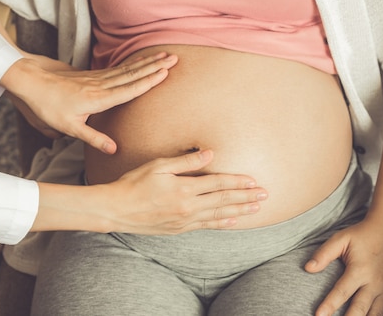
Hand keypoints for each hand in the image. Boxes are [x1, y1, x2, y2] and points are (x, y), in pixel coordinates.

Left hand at [0, 52, 177, 153]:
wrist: (31, 82)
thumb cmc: (48, 106)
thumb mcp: (69, 128)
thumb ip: (93, 138)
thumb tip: (114, 150)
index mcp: (98, 99)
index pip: (129, 89)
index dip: (148, 81)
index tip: (165, 72)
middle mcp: (100, 85)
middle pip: (132, 74)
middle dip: (154, 66)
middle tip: (174, 57)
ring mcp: (96, 78)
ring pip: (126, 69)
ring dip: (146, 62)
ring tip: (163, 55)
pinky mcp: (91, 75)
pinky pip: (117, 68)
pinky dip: (131, 64)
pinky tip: (140, 62)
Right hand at [98, 150, 267, 233]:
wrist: (116, 210)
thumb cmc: (133, 183)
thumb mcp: (158, 165)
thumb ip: (186, 161)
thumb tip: (210, 154)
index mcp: (184, 188)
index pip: (218, 184)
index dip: (237, 182)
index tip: (253, 180)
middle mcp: (188, 206)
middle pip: (223, 201)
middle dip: (246, 197)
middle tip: (265, 195)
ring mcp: (184, 220)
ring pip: (218, 215)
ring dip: (239, 211)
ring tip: (256, 208)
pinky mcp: (178, 229)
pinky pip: (205, 226)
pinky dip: (221, 224)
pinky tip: (232, 222)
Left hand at [305, 219, 382, 315]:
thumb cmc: (359, 237)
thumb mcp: (340, 239)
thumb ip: (324, 254)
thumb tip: (307, 268)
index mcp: (360, 270)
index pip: (342, 292)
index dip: (330, 305)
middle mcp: (374, 283)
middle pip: (360, 308)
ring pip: (375, 313)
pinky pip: (382, 310)